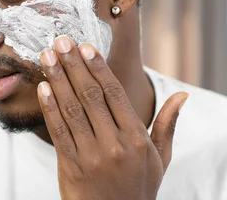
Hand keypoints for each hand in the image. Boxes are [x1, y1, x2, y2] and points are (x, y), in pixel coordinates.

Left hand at [38, 36, 187, 199]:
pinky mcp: (71, 166)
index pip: (115, 93)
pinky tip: (43, 87)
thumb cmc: (138, 187)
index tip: (85, 46)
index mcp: (137, 139)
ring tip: (47, 56)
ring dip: (57, 79)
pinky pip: (58, 131)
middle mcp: (115, 145)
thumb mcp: (160, 158)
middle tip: (61, 40)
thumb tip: (183, 95)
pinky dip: (49, 107)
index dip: (98, 67)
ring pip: (71, 109)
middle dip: (73, 65)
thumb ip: (168, 124)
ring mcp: (91, 156)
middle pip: (90, 95)